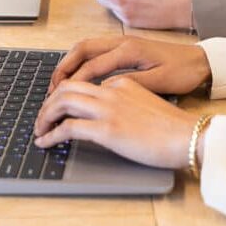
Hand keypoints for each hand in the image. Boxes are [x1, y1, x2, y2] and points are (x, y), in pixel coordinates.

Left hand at [34, 77, 198, 168]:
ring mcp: (108, 108)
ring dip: (45, 116)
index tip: (56, 108)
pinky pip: (68, 128)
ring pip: (63, 102)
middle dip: (48, 103)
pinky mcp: (107, 129)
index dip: (64, 95)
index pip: (84, 82)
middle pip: (67, 87)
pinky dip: (51, 135)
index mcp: (121, 82)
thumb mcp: (145, 104)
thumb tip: (104, 117)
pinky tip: (45, 143)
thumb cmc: (171, 127)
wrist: (187, 135)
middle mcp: (112, 90)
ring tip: (39, 130)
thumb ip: (124, 102)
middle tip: (41, 118)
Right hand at [49, 35, 211, 94]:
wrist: (203, 61)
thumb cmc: (184, 72)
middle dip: (64, 67)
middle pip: (83, 48)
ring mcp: (124, 43)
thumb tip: (104, 89)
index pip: (92, 66)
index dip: (73, 83)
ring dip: (71, 63)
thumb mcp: (159, 82)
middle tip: (51, 88)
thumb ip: (130, 84)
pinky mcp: (127, 48)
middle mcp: (123, 42)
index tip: (59, 100)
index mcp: (129, 50)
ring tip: (59, 83)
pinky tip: (80, 77)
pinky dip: (82, 62)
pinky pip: (97, 51)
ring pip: (87, 47)